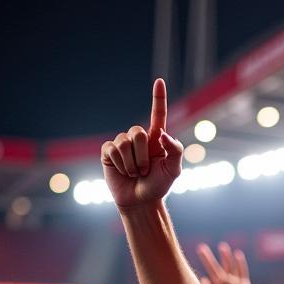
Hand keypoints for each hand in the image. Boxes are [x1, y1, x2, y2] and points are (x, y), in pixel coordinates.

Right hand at [102, 79, 182, 208]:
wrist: (141, 202)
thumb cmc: (159, 186)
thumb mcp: (174, 170)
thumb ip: (175, 150)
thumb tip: (163, 133)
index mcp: (156, 139)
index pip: (157, 114)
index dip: (158, 98)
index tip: (159, 80)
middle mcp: (138, 138)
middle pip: (138, 132)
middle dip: (143, 156)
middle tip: (145, 171)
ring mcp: (122, 144)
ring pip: (124, 142)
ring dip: (132, 163)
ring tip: (135, 173)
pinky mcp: (108, 152)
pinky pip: (112, 149)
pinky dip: (119, 163)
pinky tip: (122, 171)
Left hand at [198, 242, 255, 283]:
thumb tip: (203, 280)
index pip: (208, 275)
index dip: (203, 269)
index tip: (199, 259)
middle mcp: (224, 282)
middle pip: (216, 267)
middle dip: (208, 258)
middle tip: (201, 248)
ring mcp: (234, 282)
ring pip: (229, 266)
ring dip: (226, 257)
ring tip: (222, 246)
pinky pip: (242, 271)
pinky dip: (240, 263)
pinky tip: (238, 254)